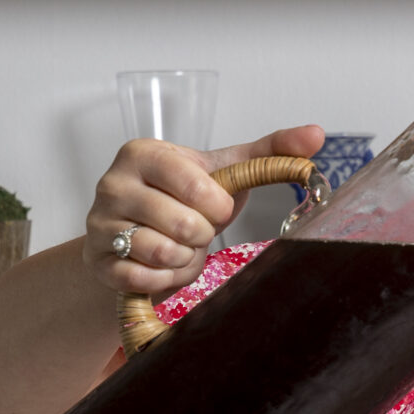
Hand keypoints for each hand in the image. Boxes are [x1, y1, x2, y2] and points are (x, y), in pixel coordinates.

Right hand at [82, 124, 323, 296]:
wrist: (135, 239)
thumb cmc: (180, 201)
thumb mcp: (221, 173)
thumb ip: (267, 153)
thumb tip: (316, 134)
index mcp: (144, 153)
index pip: (196, 185)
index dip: (217, 205)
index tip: (215, 206)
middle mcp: (114, 183)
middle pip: (185, 224)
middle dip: (201, 236)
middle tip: (193, 230)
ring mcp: (100, 222)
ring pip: (163, 253)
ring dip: (184, 259)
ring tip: (179, 246)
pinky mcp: (97, 261)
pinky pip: (143, 278)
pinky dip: (164, 279)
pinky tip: (163, 266)